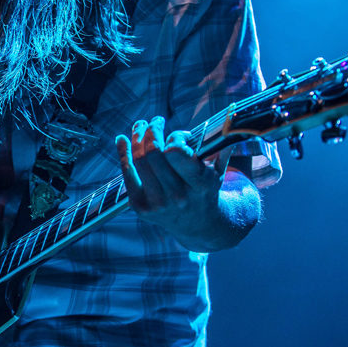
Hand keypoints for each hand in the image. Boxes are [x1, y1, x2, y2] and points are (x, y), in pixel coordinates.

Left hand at [115, 115, 235, 249]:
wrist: (198, 225)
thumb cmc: (206, 189)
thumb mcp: (218, 170)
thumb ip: (219, 146)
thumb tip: (225, 122)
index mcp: (199, 184)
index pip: (176, 152)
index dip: (174, 137)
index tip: (177, 135)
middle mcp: (177, 196)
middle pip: (154, 153)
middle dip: (152, 131)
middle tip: (154, 122)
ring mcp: (157, 203)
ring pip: (139, 161)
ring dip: (136, 137)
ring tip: (139, 125)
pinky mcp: (140, 207)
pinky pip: (127, 174)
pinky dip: (123, 153)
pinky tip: (122, 139)